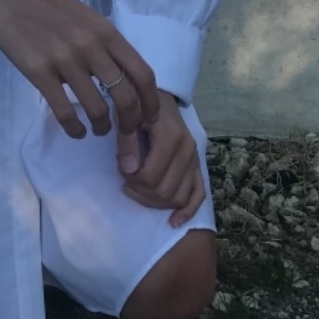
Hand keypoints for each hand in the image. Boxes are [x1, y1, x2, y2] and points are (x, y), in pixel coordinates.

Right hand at [0, 0, 158, 138]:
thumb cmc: (49, 5)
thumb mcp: (87, 19)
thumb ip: (106, 45)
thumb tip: (123, 78)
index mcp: (106, 32)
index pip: (142, 74)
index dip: (150, 103)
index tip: (149, 118)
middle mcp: (90, 46)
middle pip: (125, 96)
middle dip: (130, 122)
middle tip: (125, 131)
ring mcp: (64, 59)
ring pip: (97, 108)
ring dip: (102, 127)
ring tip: (97, 129)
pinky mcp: (39, 71)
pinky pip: (64, 111)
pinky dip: (75, 129)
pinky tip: (76, 131)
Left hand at [116, 91, 204, 226]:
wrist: (159, 97)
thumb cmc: (139, 106)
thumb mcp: (128, 117)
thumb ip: (126, 142)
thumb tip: (129, 171)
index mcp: (171, 137)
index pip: (151, 175)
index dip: (131, 179)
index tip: (120, 169)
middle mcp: (188, 151)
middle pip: (165, 191)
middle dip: (141, 191)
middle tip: (125, 179)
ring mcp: (196, 161)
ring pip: (178, 198)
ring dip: (155, 202)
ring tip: (137, 189)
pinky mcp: (198, 167)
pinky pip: (198, 196)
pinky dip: (187, 211)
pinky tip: (173, 221)